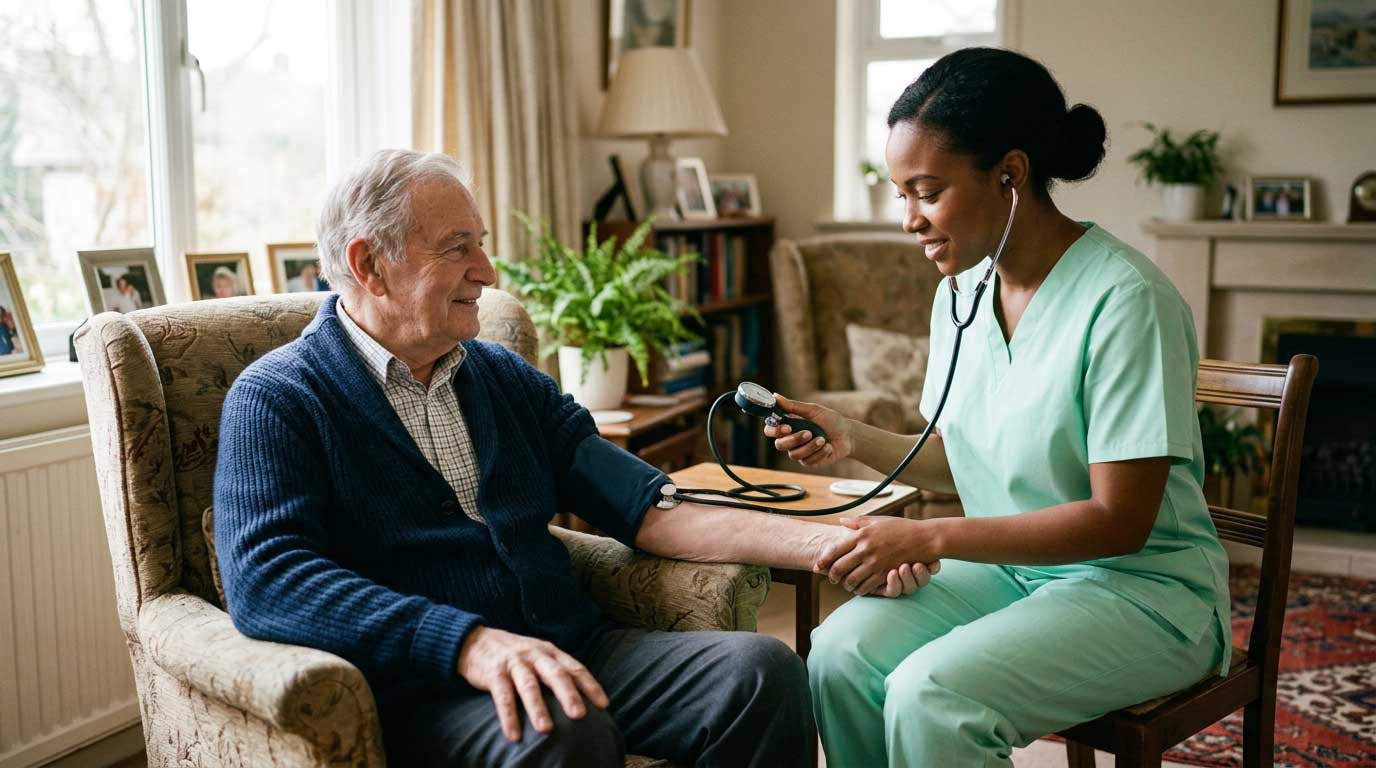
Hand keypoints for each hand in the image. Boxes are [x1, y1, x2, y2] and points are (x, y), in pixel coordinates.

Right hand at [456, 627, 608, 740]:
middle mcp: (534, 655)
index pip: (574, 667)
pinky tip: (513, 735)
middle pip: (556, 674)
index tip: (603, 705)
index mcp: (550, 652)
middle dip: (568, 695)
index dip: (590, 685)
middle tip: (579, 715)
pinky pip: (502, 696)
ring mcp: (514, 663)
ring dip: (538, 708)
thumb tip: (583, 698)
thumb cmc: (514, 655)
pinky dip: (508, 716)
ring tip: (546, 729)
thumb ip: (556, 670)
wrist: (475, 641)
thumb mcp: (538, 655)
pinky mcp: (494, 673)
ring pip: (529, 685)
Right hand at [764, 393, 852, 468]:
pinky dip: (819, 453)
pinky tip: (828, 447)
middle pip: (779, 445)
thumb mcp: (813, 410)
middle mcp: (791, 440)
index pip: (771, 430)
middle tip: (809, 433)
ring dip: (810, 446)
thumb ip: (793, 406)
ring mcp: (800, 452)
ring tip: (823, 439)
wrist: (848, 435)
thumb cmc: (830, 420)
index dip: (774, 430)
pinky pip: (807, 461)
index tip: (787, 427)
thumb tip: (775, 396)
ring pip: (794, 454)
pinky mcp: (809, 461)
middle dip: (794, 439)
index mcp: (789, 425)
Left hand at [817, 517, 941, 593]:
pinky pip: (866, 587)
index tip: (819, 566)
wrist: (923, 538)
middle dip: (832, 576)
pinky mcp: (885, 574)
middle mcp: (866, 550)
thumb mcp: (878, 520)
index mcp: (861, 535)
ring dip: (845, 585)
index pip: (834, 550)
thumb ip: (857, 522)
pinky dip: (859, 590)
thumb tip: (840, 521)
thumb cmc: (900, 528)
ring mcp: (876, 563)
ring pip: (851, 580)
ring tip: (845, 584)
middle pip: (839, 568)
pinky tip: (859, 588)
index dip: (824, 560)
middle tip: (831, 579)